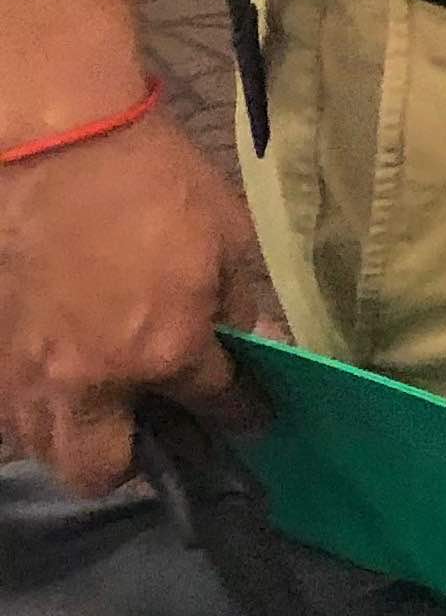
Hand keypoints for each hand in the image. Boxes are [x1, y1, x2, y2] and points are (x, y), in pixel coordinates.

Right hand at [0, 111, 247, 493]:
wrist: (58, 146)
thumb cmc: (153, 180)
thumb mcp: (227, 234)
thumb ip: (239, 301)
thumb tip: (251, 339)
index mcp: (163, 349)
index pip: (214, 405)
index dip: (241, 412)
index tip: (249, 414)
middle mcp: (90, 382)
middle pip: (102, 469)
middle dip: (133, 461)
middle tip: (152, 423)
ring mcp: (28, 376)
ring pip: (46, 450)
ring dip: (78, 438)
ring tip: (103, 401)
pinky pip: (11, 414)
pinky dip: (38, 408)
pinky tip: (60, 373)